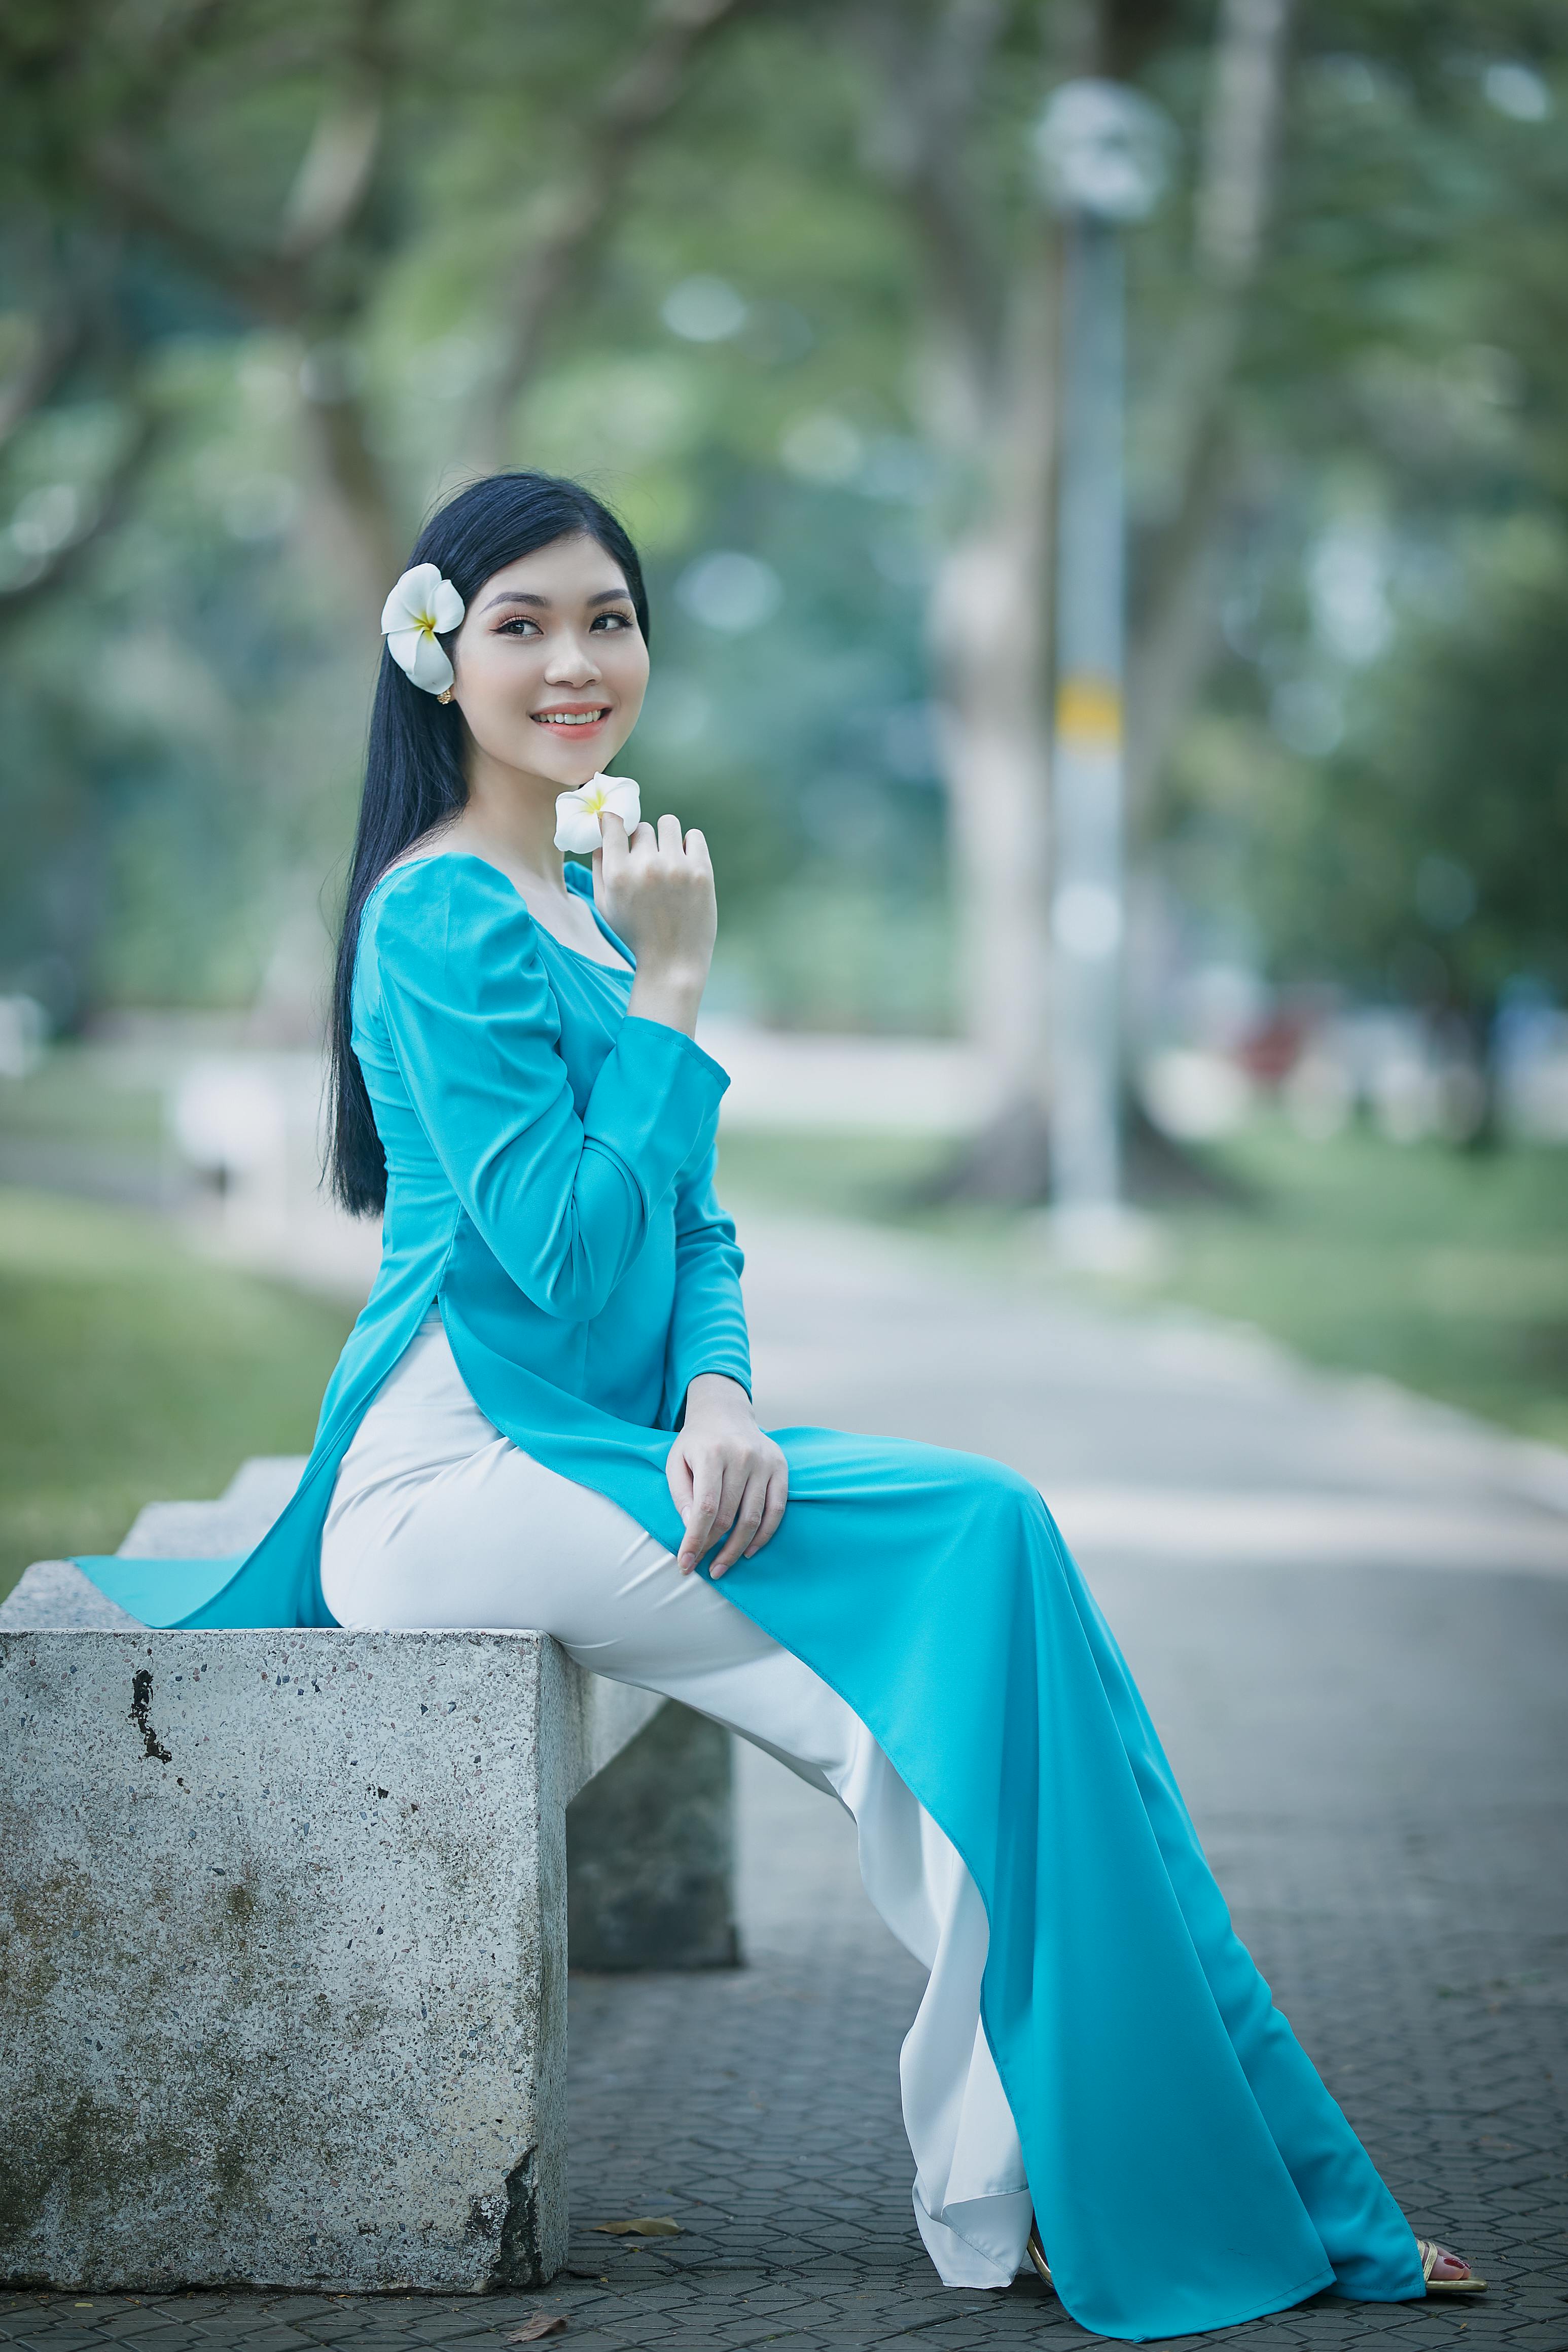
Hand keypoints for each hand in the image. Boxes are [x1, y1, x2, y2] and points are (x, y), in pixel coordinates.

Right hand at [594, 811, 715, 1035]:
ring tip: (667, 856)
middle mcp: (646, 866)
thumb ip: (598, 868)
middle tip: (648, 860)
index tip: (619, 825)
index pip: (613, 822)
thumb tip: (601, 835)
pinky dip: (688, 844)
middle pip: (642, 827)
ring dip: (666, 836)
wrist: (673, 963)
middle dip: (642, 841)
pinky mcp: (701, 871)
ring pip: (668, 823)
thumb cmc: (635, 935)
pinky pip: (694, 836)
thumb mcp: (605, 906)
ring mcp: (676, 867)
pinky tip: (685, 862)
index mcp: (618, 874)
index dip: (615, 820)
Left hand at [665, 1374, 787, 1577]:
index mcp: (711, 1453)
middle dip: (712, 1548)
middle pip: (728, 1516)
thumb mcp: (676, 1462)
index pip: (705, 1508)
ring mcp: (764, 1462)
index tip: (685, 1563)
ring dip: (736, 1549)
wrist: (725, 1413)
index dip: (695, 1539)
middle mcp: (741, 1457)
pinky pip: (777, 1510)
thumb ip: (680, 1494)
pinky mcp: (780, 1468)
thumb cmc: (697, 1443)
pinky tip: (748, 1550)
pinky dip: (764, 1535)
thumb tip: (690, 1526)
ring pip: (753, 1518)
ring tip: (721, 1567)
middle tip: (702, 1567)